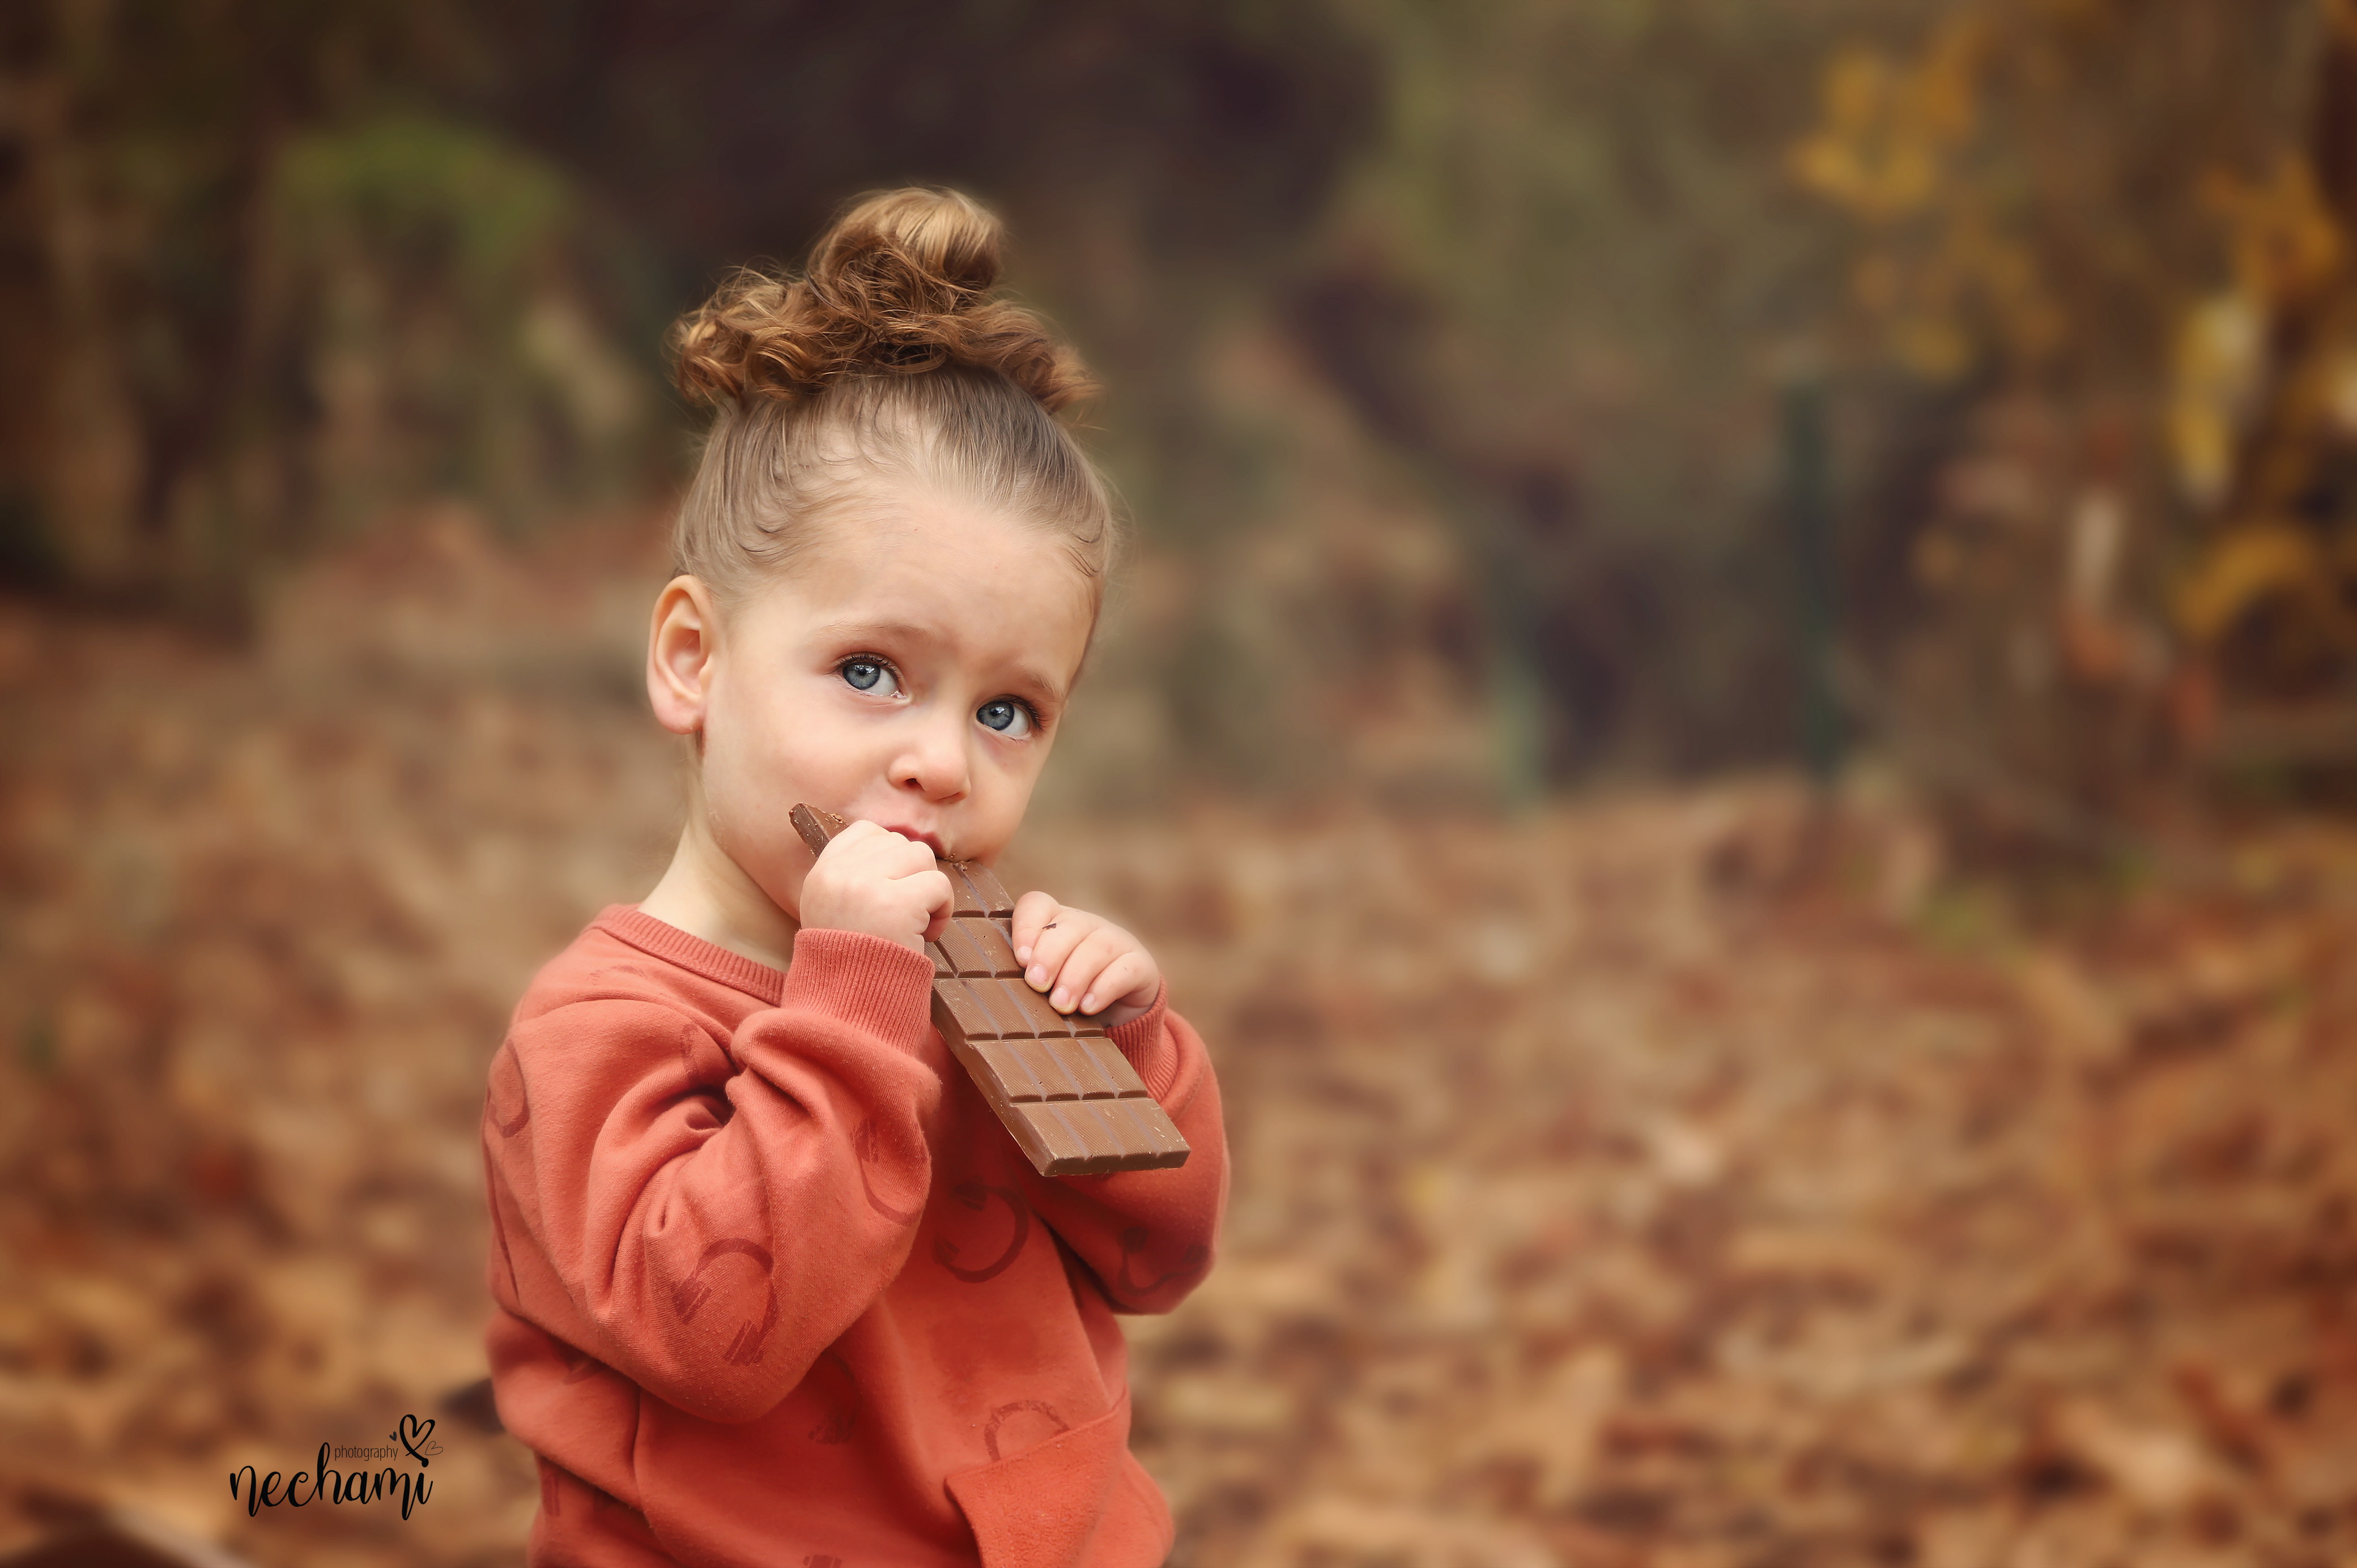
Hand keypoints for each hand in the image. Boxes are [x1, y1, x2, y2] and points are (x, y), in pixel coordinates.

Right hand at [797, 820, 952, 952]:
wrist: (849, 1011)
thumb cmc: (852, 966)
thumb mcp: (833, 912)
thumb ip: (853, 877)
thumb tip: (898, 844)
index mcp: (820, 873)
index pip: (867, 831)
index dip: (891, 857)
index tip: (892, 891)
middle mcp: (837, 873)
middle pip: (900, 844)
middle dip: (912, 877)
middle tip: (905, 916)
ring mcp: (865, 886)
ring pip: (922, 857)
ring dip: (930, 891)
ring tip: (916, 924)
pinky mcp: (896, 904)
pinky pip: (939, 884)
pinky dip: (943, 911)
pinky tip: (927, 935)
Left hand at [1009, 892, 1160, 1028]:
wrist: (1120, 1009)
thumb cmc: (1067, 994)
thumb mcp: (1045, 983)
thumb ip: (1026, 977)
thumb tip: (997, 991)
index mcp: (1056, 923)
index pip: (1037, 905)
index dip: (1026, 927)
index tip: (1020, 959)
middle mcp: (1086, 925)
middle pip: (1068, 927)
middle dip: (1049, 956)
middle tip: (1036, 985)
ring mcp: (1116, 941)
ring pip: (1095, 948)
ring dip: (1074, 977)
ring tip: (1060, 1005)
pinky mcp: (1140, 965)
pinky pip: (1124, 970)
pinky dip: (1104, 989)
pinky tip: (1088, 1008)